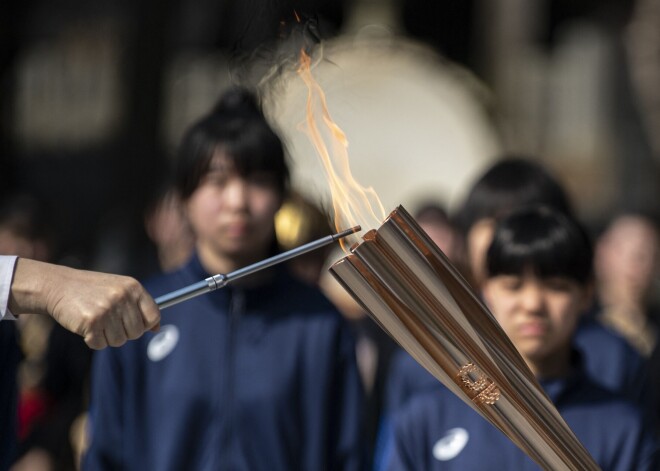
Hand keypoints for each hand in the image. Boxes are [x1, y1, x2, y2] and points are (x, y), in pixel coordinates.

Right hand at [9, 258, 160, 348]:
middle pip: (137, 332)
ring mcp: (107, 309)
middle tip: (109, 321)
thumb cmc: (92, 290)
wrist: (59, 285)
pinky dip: (93, 340)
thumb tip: (157, 328)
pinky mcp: (92, 322)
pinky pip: (100, 345)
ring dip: (107, 337)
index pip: (153, 316)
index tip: (137, 325)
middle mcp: (122, 297)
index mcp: (133, 287)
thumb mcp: (120, 289)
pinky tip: (86, 326)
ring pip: (119, 341)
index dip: (147, 325)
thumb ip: (139, 306)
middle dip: (123, 332)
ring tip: (97, 321)